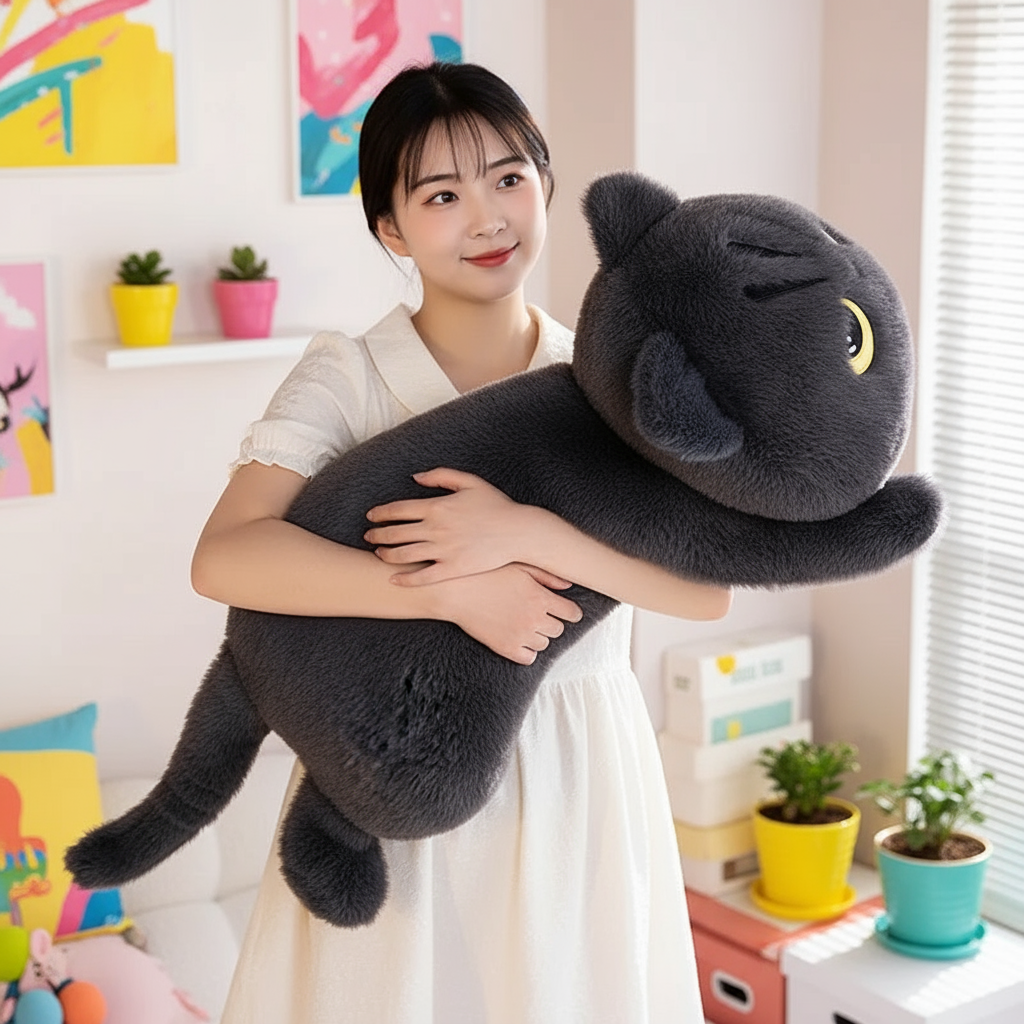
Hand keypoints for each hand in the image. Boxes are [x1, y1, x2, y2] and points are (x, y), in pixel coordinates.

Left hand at [364, 468, 531, 584]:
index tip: (371, 517)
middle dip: (377, 534)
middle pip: (395, 533)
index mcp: (437, 506)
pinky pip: (422, 576)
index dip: (380, 513)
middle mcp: (436, 529)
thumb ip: (440, 475)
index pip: (397, 510)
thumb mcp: (470, 482)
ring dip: (386, 555)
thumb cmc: (496, 505)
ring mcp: (443, 551)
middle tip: (367, 536)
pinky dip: (405, 579)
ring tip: (378, 554)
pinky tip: (394, 580)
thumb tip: (415, 477)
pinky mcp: (452, 570)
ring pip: (403, 555)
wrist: (518, 532)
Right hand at [428, 563, 582, 664]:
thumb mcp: (519, 567)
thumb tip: (568, 585)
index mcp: (540, 597)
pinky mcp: (505, 648)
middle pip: (559, 629)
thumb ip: (547, 576)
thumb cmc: (486, 573)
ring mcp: (520, 635)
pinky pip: (528, 658)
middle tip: (541, 614)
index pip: (572, 613)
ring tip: (526, 624)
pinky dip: (527, 650)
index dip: (571, 612)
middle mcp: (534, 618)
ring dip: (539, 635)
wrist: (455, 591)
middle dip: (553, 622)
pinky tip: (519, 638)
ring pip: (544, 643)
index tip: (565, 611)